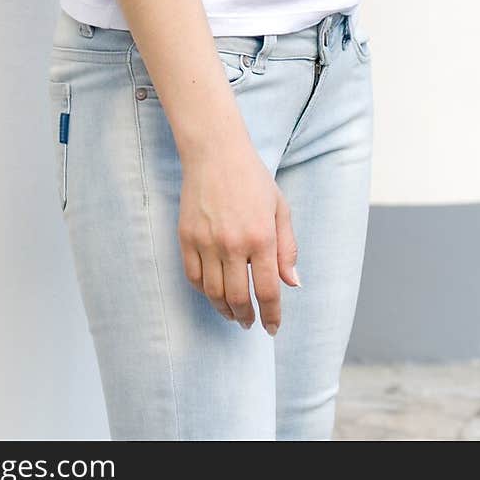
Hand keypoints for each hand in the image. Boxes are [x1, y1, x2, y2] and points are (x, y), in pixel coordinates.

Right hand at [177, 138, 299, 333]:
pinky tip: (213, 293)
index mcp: (262, 237)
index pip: (267, 291)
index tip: (272, 327)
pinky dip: (204, 292)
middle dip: (247, 317)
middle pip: (238, 298)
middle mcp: (234, 243)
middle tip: (250, 323)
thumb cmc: (252, 178)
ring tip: (233, 314)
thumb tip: (292, 284)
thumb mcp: (280, 208)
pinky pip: (194, 276)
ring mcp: (207, 241)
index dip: (271, 315)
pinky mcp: (187, 237)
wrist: (216, 152)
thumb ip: (287, 248)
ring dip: (225, 310)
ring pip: (213, 293)